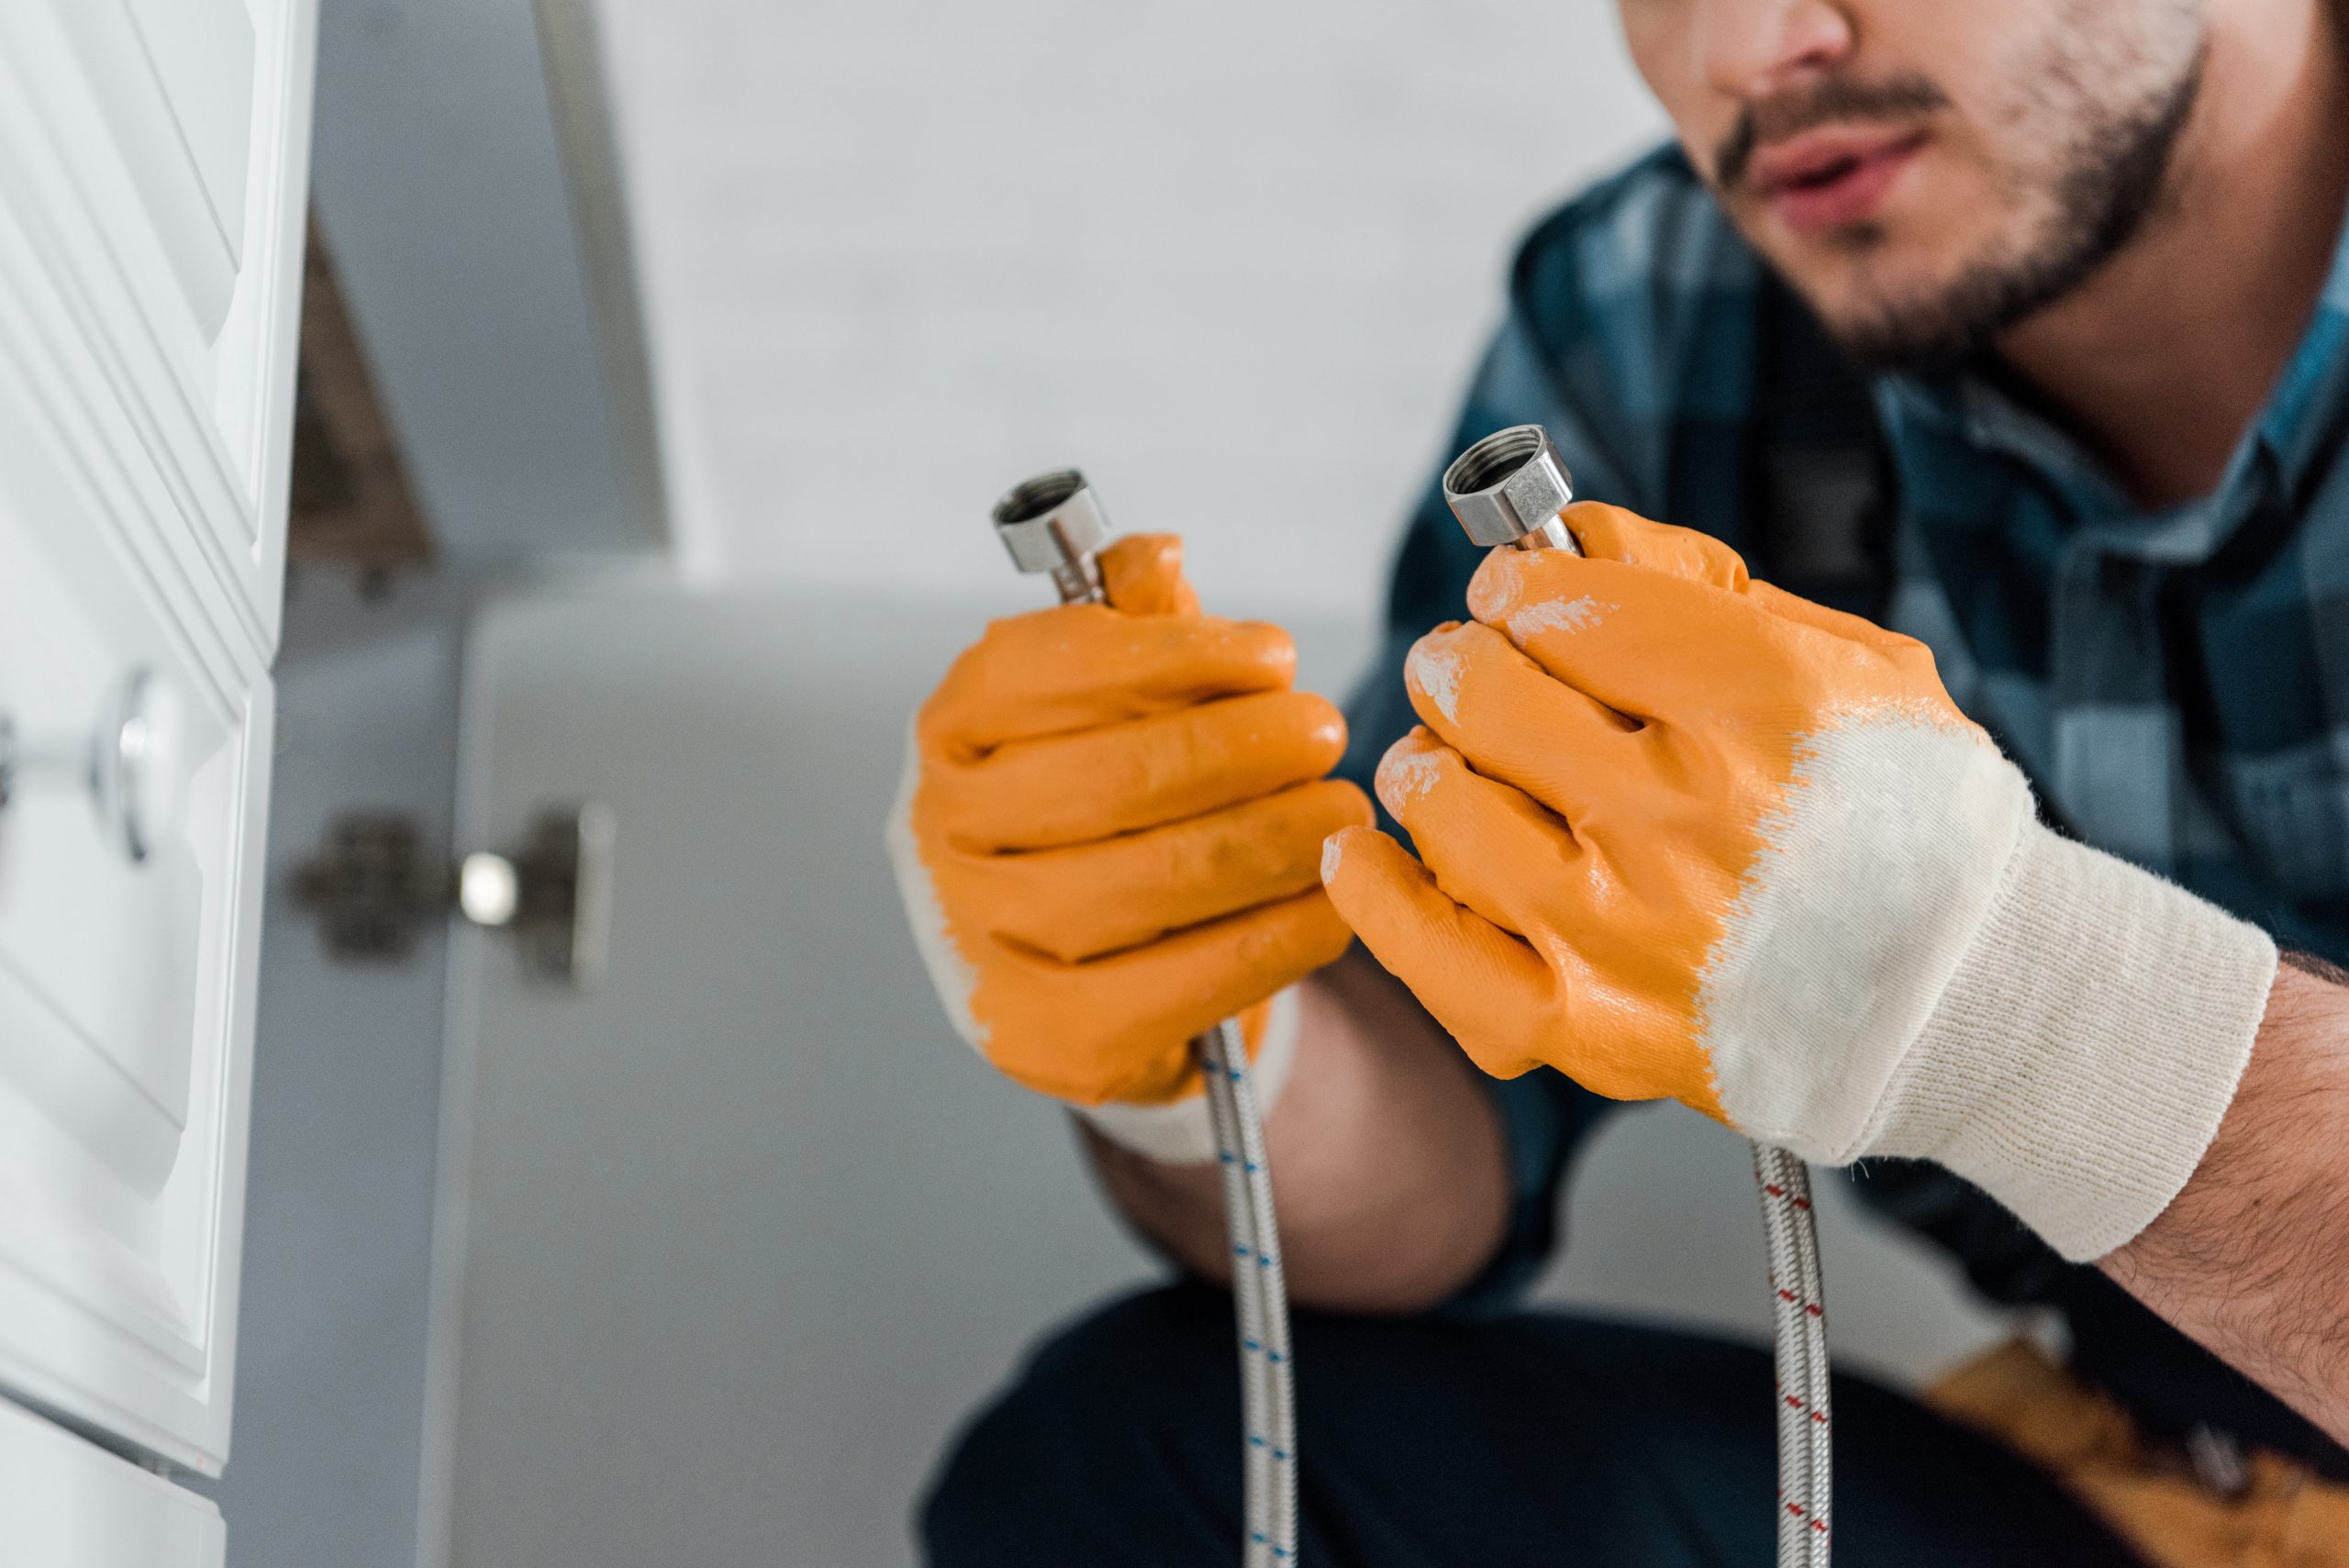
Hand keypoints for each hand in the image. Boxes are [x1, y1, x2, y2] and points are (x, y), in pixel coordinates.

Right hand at [888, 534, 1370, 1126]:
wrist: (1081, 967)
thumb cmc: (1103, 804)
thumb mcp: (1115, 703)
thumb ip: (1135, 628)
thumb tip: (1152, 560)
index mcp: (952, 730)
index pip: (1042, 673)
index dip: (1172, 655)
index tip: (1275, 655)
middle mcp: (942, 836)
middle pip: (1101, 783)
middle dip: (1235, 750)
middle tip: (1325, 733)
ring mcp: (982, 944)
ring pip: (1135, 887)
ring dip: (1263, 843)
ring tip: (1341, 814)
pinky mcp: (1044, 1038)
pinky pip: (1169, 988)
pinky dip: (1266, 943)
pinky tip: (1330, 907)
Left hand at [1320, 503, 2273, 1259]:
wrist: (1962, 1000)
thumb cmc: (1901, 816)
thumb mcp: (1848, 659)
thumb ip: (1698, 583)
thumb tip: (1565, 534)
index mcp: (1761, 709)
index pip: (1565, 606)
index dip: (1522, 583)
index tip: (1519, 590)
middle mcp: (1686, 819)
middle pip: (1483, 691)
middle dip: (1463, 657)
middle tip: (1472, 664)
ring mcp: (1626, 931)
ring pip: (1441, 804)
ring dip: (1426, 760)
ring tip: (1451, 758)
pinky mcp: (1589, 1029)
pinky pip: (1429, 953)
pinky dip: (1376, 889)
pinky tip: (1365, 846)